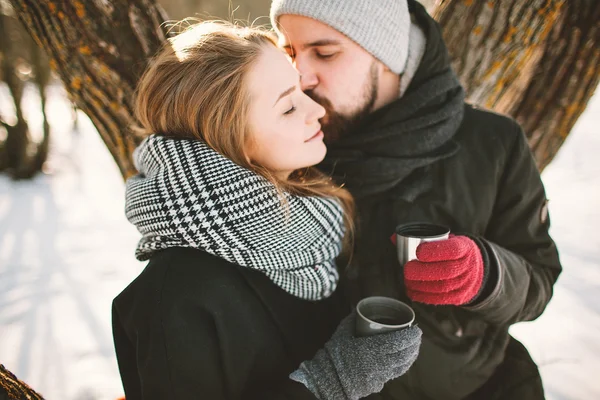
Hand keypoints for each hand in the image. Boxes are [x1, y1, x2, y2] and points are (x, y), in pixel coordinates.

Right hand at [290, 312, 421, 399]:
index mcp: (371, 348)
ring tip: (413, 348)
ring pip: (402, 366)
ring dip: (411, 356)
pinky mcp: (378, 384)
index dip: (410, 337)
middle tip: (417, 337)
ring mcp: (380, 376)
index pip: (398, 342)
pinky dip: (402, 366)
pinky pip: (394, 374)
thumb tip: (360, 305)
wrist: (329, 377)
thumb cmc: (335, 352)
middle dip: (414, 346)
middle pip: (404, 355)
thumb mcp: (343, 331)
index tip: (417, 329)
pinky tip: (404, 361)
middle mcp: (379, 364)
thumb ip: (353, 318)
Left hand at [404, 235, 484, 304]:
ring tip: (407, 280)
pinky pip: (441, 299)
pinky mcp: (459, 297)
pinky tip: (412, 291)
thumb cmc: (453, 252)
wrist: (476, 270)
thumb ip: (420, 239)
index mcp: (464, 248)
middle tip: (407, 269)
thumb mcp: (445, 240)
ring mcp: (464, 283)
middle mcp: (467, 266)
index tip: (418, 251)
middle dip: (423, 271)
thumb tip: (393, 238)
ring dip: (420, 285)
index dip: (434, 251)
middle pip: (446, 271)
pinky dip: (423, 296)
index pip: (453, 250)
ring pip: (442, 287)